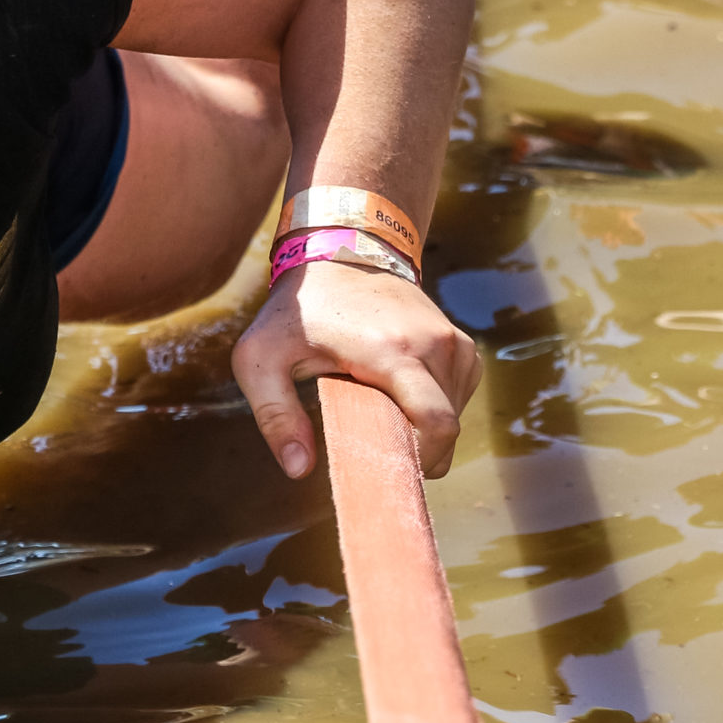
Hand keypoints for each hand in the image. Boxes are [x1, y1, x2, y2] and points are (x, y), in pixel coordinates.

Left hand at [230, 261, 480, 479]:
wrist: (341, 251)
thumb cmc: (297, 311)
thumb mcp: (261, 358)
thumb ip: (274, 415)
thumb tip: (298, 469)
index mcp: (393, 351)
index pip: (437, 424)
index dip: (421, 461)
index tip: (386, 471)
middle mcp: (435, 345)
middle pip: (447, 428)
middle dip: (417, 452)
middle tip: (372, 448)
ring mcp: (454, 342)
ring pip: (455, 415)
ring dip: (422, 428)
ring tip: (375, 411)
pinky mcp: (460, 344)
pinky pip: (458, 397)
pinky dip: (433, 408)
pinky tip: (395, 397)